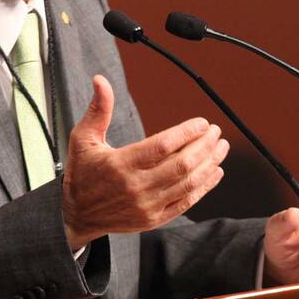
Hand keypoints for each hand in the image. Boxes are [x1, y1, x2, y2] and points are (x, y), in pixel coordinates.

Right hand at [61, 75, 229, 249]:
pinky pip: (186, 202)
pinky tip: (215, 172)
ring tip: (221, 148)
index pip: (162, 146)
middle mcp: (137, 186)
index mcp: (121, 164)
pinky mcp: (154, 218)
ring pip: (188, 183)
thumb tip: (101, 80)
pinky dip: (204, 187)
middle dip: (204, 146)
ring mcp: (148, 205)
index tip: (202, 123)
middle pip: (181, 164)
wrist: (77, 215)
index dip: (187, 132)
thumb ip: (98, 109)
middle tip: (215, 132)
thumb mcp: (83, 139)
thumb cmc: (82, 174)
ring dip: (209, 164)